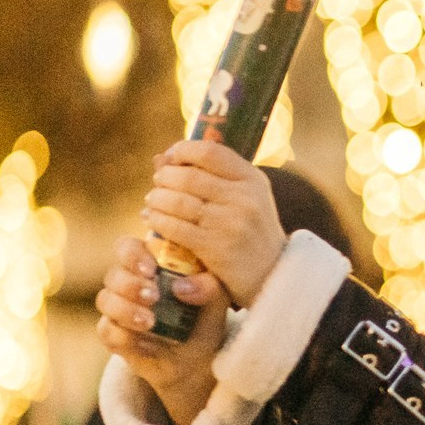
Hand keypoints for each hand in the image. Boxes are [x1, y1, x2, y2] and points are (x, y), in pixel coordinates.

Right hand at [97, 235, 226, 423]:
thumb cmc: (204, 321)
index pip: (128, 247)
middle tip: (153, 296)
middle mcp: (129, 284)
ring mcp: (118, 309)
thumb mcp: (216, 303)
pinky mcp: (113, 335)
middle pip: (114, 274)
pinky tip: (147, 345)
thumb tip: (183, 287)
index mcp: (151, 265)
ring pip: (105, 300)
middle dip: (130, 284)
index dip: (133, 254)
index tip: (151, 270)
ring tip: (150, 322)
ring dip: (125, 310)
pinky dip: (124, 337)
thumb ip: (210, 287)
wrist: (197, 361)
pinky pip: (106, 331)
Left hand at [141, 140, 286, 305]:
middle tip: (157, 181)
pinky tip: (151, 218)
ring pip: (178, 201)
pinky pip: (176, 228)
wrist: (273, 274)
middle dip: (165, 177)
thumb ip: (214, 175)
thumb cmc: (251, 231)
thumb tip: (163, 157)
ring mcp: (231, 223)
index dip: (183, 150)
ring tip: (151, 200)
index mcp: (252, 180)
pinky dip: (157, 220)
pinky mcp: (217, 248)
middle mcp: (244, 198)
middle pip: (189, 177)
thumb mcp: (247, 196)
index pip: (210, 153)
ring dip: (156, 198)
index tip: (170, 157)